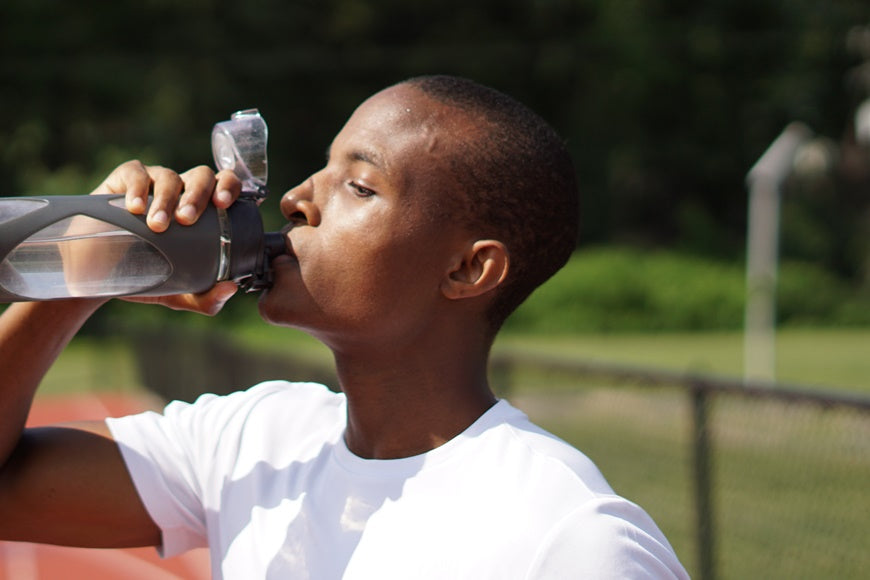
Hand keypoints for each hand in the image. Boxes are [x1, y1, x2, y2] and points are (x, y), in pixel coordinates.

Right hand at [90, 160, 242, 313]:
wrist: (103, 274)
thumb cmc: (150, 275)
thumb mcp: (181, 293)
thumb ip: (207, 298)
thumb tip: (230, 288)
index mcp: (205, 210)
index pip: (226, 185)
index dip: (229, 186)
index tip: (223, 204)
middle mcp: (184, 191)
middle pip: (202, 176)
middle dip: (198, 195)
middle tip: (186, 220)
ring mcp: (155, 182)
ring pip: (170, 177)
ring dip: (167, 199)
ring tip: (157, 224)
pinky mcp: (124, 180)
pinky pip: (136, 173)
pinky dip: (138, 188)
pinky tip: (134, 207)